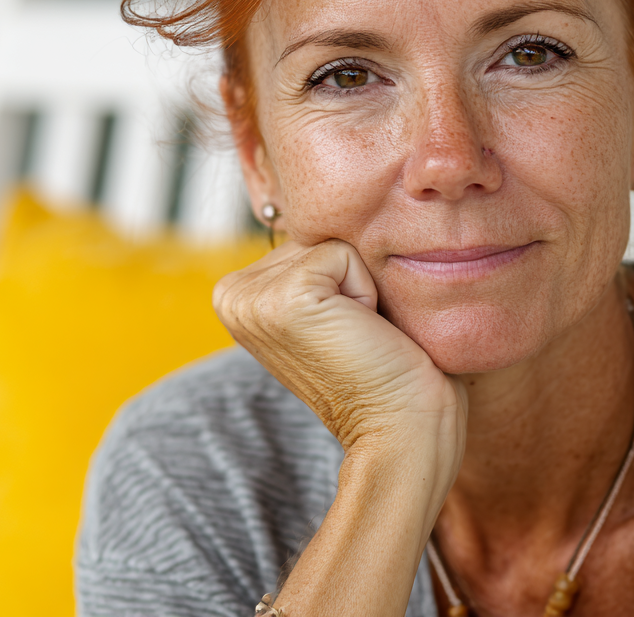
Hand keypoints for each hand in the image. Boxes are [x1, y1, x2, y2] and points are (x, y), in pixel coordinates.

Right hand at [213, 239, 466, 462]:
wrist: (402, 427)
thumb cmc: (385, 365)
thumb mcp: (337, 301)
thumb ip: (318, 259)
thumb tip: (328, 206)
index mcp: (237, 293)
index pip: (308, 233)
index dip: (345, 275)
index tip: (346, 326)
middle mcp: (231, 293)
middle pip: (318, 229)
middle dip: (353, 274)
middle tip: (357, 330)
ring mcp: (251, 297)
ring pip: (333, 237)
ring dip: (364, 281)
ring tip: (360, 331)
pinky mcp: (284, 298)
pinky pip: (345, 251)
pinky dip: (368, 288)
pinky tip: (361, 330)